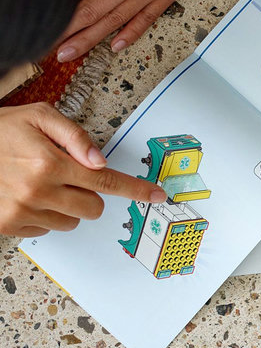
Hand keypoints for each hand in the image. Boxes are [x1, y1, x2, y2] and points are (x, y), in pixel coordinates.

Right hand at [0, 103, 165, 236]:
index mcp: (50, 163)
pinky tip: (28, 195)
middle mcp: (37, 192)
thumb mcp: (40, 117)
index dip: (135, 189)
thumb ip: (75, 137)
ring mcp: (21, 212)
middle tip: (70, 175)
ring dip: (67, 205)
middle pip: (93, 208)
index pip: (105, 182)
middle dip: (90, 193)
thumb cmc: (1, 130)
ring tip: (44, 183)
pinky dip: (45, 215)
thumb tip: (101, 160)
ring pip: (71, 221)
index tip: (158, 195)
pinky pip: (46, 230)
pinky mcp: (7, 226)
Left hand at [57, 0, 233, 60]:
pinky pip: (149, 16)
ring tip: (73, 54)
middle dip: (70, 32)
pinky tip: (116, 46)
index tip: (44, 18)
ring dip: (93, 38)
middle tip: (52, 49)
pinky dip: (132, 33)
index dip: (58, 6)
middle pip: (93, 11)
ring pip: (118, 19)